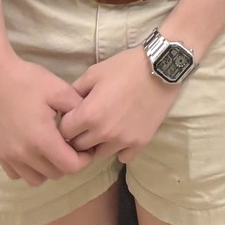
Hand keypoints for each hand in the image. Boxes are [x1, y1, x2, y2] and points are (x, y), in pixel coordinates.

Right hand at [0, 54, 91, 186]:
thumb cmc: (27, 80)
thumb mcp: (59, 89)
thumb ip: (78, 109)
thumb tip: (89, 123)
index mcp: (42, 139)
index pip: (70, 166)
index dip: (84, 159)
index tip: (86, 146)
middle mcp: (24, 154)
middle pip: (55, 174)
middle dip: (68, 163)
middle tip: (72, 145)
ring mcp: (8, 156)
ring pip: (36, 179)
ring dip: (49, 169)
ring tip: (53, 149)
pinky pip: (17, 174)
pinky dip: (29, 168)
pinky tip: (34, 151)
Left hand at [58, 47, 182, 164]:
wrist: (161, 69)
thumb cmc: (126, 67)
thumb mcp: (94, 72)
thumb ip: (74, 92)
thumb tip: (63, 107)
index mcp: (89, 115)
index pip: (64, 132)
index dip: (66, 123)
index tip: (72, 116)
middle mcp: (104, 133)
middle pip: (79, 147)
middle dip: (79, 135)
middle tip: (87, 123)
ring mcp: (123, 140)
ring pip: (99, 154)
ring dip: (98, 144)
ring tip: (105, 128)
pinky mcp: (140, 143)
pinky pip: (123, 157)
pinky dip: (120, 149)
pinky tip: (122, 134)